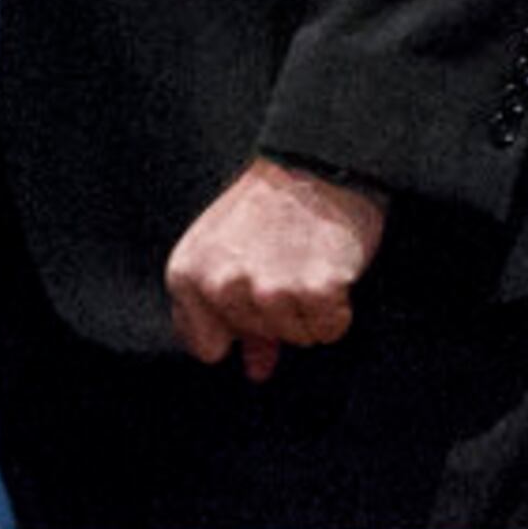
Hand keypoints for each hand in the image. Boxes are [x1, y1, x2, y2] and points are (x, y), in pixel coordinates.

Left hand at [164, 157, 388, 379]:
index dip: (236, 327)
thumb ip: (229, 314)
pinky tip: (335, 271)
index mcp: (188, 273)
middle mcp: (222, 286)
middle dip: (278, 313)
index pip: (208, 346)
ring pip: (297, 338)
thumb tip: (256, 370)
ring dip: (311, 310)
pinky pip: (330, 328)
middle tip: (290, 262)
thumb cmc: (272, 202)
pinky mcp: (316, 289)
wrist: (321, 159)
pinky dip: (339, 309)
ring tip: (312, 261)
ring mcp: (269, 289)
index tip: (255, 294)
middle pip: (259, 339)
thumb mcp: (230, 249)